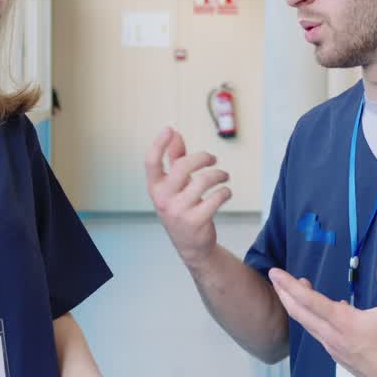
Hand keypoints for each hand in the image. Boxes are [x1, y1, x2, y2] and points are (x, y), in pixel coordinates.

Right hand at [144, 127, 231, 265]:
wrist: (192, 247)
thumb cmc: (183, 208)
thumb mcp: (175, 186)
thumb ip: (174, 159)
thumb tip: (174, 134)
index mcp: (155, 188)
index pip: (151, 162)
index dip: (158, 144)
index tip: (169, 129)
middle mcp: (163, 199)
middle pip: (183, 166)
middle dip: (203, 157)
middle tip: (213, 158)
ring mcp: (178, 211)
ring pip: (203, 181)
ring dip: (219, 175)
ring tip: (224, 176)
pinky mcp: (196, 222)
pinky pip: (215, 198)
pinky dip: (225, 192)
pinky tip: (226, 193)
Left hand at [268, 254, 376, 376]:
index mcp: (342, 322)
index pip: (308, 300)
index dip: (289, 285)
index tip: (275, 273)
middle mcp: (331, 335)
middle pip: (299, 313)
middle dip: (284, 294)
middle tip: (274, 278)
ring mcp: (332, 348)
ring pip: (307, 324)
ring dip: (297, 306)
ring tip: (296, 290)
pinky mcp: (337, 356)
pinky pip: (318, 334)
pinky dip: (312, 319)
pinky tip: (323, 312)